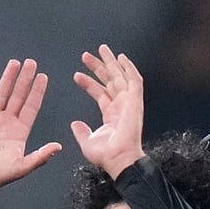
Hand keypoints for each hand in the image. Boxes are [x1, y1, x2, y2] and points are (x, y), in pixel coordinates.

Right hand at [0, 58, 60, 207]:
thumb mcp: (20, 168)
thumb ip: (39, 157)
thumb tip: (58, 147)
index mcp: (19, 132)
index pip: (31, 106)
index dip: (37, 91)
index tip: (43, 76)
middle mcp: (6, 122)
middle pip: (18, 96)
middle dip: (24, 79)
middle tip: (31, 63)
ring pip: (1, 93)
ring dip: (7, 78)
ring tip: (14, 63)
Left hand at [69, 45, 144, 178]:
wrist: (118, 159)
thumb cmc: (106, 155)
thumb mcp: (88, 141)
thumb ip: (81, 131)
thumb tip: (74, 124)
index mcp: (111, 115)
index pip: (100, 93)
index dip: (88, 83)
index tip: (76, 75)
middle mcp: (121, 106)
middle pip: (110, 81)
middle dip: (99, 67)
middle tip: (86, 55)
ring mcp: (129, 102)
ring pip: (120, 76)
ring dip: (111, 63)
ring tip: (101, 49)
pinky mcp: (135, 100)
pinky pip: (134, 80)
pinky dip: (129, 67)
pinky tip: (121, 57)